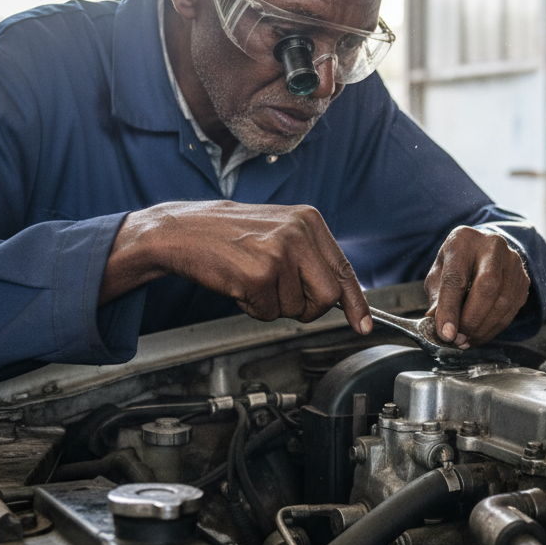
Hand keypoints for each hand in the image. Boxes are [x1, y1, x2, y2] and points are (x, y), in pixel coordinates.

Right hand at [99, 201, 371, 333]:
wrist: (183, 231)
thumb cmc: (230, 236)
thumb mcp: (280, 233)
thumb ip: (311, 258)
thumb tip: (341, 295)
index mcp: (309, 220)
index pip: (344, 270)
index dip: (356, 303)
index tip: (362, 324)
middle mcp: (300, 233)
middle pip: (328, 296)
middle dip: (307, 308)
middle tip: (281, 296)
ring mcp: (280, 252)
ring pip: (297, 308)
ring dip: (273, 305)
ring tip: (252, 280)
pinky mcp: (260, 274)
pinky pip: (269, 313)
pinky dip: (253, 308)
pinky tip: (239, 284)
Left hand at [425, 227, 529, 346]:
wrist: (482, 251)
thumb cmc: (456, 263)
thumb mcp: (438, 275)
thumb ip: (438, 299)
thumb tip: (439, 328)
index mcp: (463, 240)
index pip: (456, 278)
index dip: (450, 309)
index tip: (446, 333)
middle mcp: (492, 246)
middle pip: (488, 286)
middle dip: (472, 319)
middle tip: (458, 339)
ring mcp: (513, 262)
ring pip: (504, 301)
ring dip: (484, 328)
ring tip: (467, 340)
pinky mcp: (523, 279)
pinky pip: (512, 309)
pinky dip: (495, 327)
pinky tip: (480, 334)